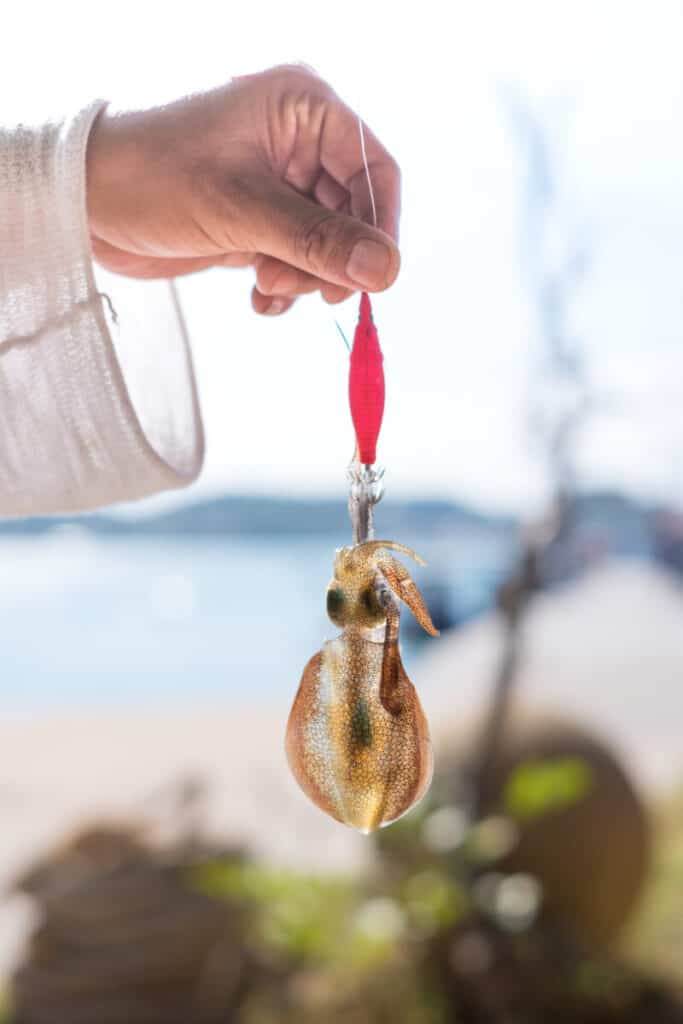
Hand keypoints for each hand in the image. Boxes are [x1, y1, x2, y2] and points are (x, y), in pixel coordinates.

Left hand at [86, 65, 400, 314]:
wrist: (82, 203)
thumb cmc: (153, 178)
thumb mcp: (242, 210)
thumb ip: (318, 241)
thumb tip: (386, 273)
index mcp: (302, 109)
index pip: (374, 171)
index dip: (378, 229)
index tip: (370, 280)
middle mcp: (296, 142)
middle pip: (353, 213)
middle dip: (329, 258)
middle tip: (293, 284)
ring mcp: (276, 183)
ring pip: (325, 243)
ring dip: (303, 275)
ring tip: (263, 282)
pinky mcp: (257, 219)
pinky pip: (296, 258)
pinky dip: (285, 285)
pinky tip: (259, 297)